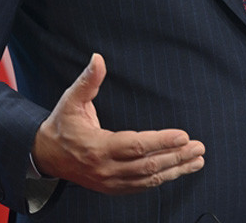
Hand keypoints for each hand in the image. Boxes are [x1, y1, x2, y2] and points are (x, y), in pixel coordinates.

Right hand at [32, 53, 205, 193]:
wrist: (47, 155)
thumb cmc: (62, 125)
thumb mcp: (71, 100)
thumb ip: (88, 81)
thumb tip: (98, 58)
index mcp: (98, 147)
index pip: (136, 146)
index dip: (161, 141)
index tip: (183, 135)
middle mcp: (106, 168)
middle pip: (148, 166)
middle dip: (176, 157)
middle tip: (199, 147)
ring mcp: (110, 181)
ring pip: (148, 179)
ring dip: (175, 170)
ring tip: (197, 160)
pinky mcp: (113, 187)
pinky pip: (142, 186)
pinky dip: (162, 179)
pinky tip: (178, 171)